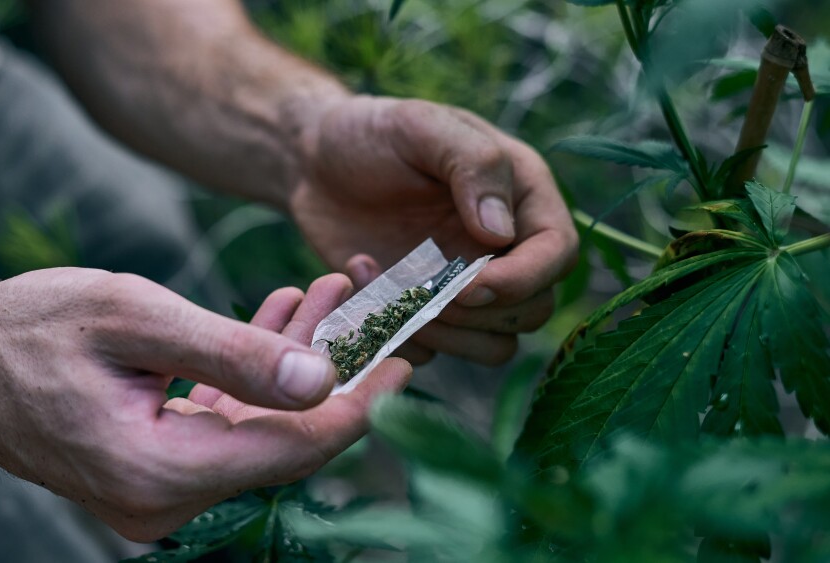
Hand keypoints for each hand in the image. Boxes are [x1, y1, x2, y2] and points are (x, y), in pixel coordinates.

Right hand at [0, 268, 409, 540]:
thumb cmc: (32, 329)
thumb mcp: (135, 317)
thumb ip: (232, 353)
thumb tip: (322, 383)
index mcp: (160, 471)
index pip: (293, 449)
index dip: (359, 404)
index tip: (407, 356)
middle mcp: (165, 499)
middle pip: (284, 441)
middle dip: (332, 370)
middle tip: (368, 302)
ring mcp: (161, 491)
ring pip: (261, 428)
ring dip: (295, 363)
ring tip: (327, 292)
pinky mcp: (158, 469)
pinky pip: (228, 424)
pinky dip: (256, 376)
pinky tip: (280, 320)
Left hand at [290, 96, 577, 364]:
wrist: (313, 162)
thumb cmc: (372, 133)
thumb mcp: (421, 126)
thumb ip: (472, 165)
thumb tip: (503, 233)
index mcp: (520, 196)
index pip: (556, 253)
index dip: (524, 279)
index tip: (473, 284)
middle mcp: (504, 247)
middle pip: (532, 310)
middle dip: (480, 312)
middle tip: (421, 287)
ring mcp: (466, 285)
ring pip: (491, 345)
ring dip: (443, 332)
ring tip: (385, 286)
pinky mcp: (425, 311)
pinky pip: (434, 351)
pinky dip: (398, 334)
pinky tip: (361, 278)